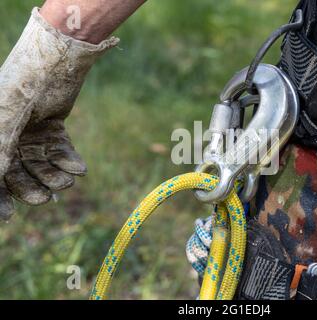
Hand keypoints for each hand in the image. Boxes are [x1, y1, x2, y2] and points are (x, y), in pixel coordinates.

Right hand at [0, 8, 117, 219]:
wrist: (55, 60)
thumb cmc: (21, 89)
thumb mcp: (3, 127)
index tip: (9, 216)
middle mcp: (7, 134)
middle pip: (17, 173)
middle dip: (32, 187)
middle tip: (46, 198)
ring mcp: (30, 130)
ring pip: (41, 165)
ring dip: (55, 176)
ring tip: (68, 181)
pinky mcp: (53, 126)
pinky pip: (60, 151)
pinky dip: (69, 162)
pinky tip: (79, 169)